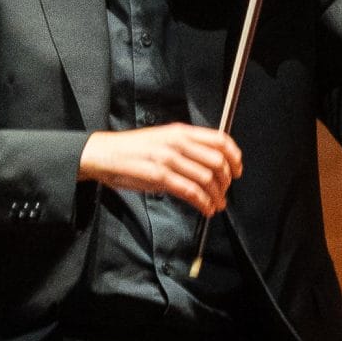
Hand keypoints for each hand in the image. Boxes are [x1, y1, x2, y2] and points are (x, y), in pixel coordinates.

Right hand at [78, 124, 242, 217]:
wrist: (104, 154)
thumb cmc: (131, 150)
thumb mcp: (162, 139)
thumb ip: (185, 147)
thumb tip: (208, 163)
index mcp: (180, 132)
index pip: (220, 139)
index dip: (234, 157)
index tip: (237, 170)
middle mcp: (177, 142)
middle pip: (217, 161)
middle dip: (227, 181)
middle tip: (225, 191)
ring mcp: (168, 159)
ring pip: (206, 179)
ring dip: (216, 196)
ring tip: (216, 205)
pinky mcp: (159, 176)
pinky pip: (190, 191)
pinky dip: (203, 203)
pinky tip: (205, 208)